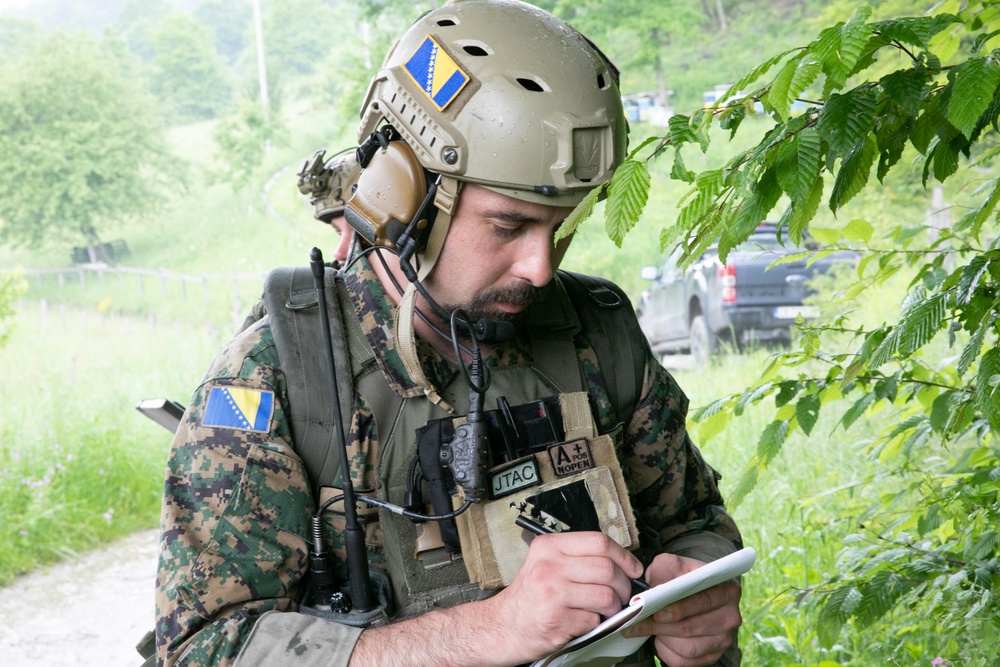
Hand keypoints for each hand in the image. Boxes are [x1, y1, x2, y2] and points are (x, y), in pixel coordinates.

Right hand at [486, 531, 643, 663]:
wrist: (502, 625)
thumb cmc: (529, 596)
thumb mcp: (545, 563)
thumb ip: (576, 557)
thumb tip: (619, 561)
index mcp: (548, 547)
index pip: (598, 541)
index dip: (623, 555)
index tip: (632, 567)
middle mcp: (549, 567)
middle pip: (607, 568)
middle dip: (624, 584)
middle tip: (622, 593)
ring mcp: (552, 593)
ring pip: (606, 595)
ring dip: (614, 607)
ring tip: (605, 610)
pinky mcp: (556, 620)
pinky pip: (594, 619)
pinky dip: (596, 623)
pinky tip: (585, 620)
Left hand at [621, 553, 741, 666]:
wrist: (689, 590)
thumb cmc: (680, 576)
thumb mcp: (671, 565)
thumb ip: (663, 574)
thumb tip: (651, 593)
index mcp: (726, 590)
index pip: (702, 601)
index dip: (679, 609)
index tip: (657, 612)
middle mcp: (730, 616)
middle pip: (693, 627)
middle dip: (662, 626)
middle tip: (638, 622)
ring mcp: (723, 639)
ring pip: (688, 648)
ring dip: (663, 639)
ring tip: (648, 627)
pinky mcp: (712, 655)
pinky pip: (685, 661)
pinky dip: (666, 652)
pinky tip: (659, 638)